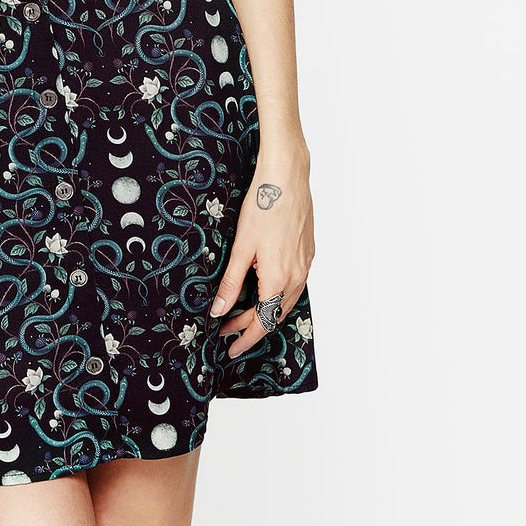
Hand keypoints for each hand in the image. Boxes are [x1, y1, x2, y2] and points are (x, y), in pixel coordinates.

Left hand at [209, 152, 314, 359]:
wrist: (287, 176)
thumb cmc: (263, 204)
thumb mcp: (241, 246)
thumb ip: (231, 281)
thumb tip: (218, 310)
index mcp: (279, 278)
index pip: (263, 322)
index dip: (245, 338)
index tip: (230, 348)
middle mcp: (297, 275)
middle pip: (275, 315)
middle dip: (250, 326)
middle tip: (227, 330)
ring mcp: (306, 264)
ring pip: (286, 301)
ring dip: (265, 312)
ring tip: (241, 314)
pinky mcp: (308, 253)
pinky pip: (294, 285)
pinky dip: (277, 295)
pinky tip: (263, 289)